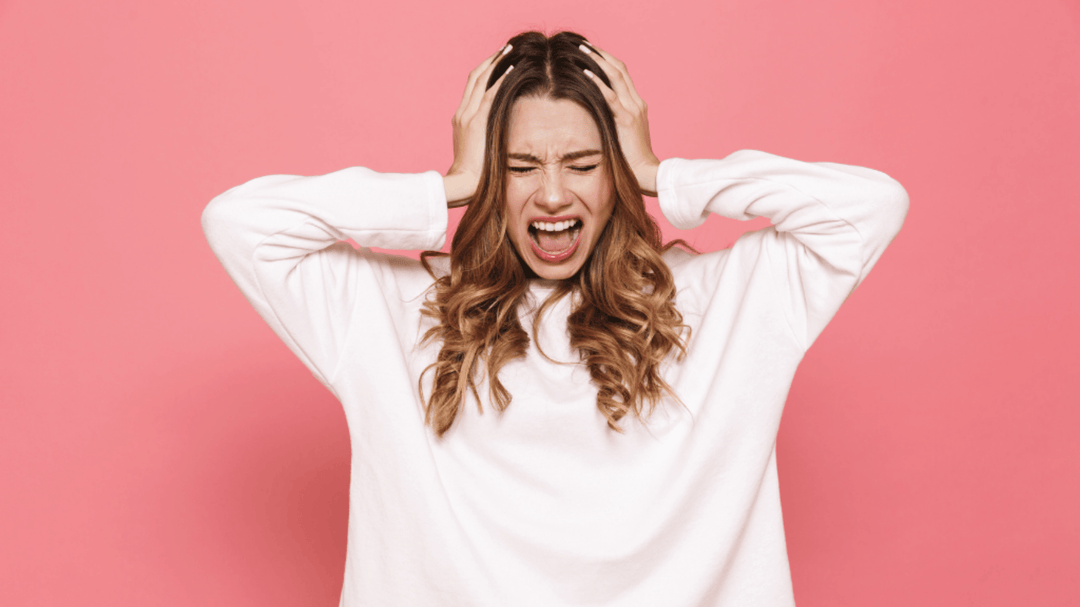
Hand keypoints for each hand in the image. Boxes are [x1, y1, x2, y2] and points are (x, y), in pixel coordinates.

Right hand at [443, 44, 513, 206]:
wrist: (462, 183)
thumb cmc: (474, 175)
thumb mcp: (478, 151)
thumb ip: (485, 139)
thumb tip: (500, 138)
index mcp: (461, 119)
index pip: (472, 88)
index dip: (484, 72)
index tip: (498, 62)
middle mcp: (462, 113)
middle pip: (474, 78)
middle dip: (490, 61)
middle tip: (504, 48)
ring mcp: (467, 116)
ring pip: (480, 80)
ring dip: (495, 63)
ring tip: (509, 50)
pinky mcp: (476, 121)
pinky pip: (490, 93)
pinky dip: (500, 78)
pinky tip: (511, 66)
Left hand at [580, 42, 659, 196]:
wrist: (646, 172)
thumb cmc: (631, 159)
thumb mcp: (623, 134)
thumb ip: (614, 122)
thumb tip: (595, 117)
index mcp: (637, 105)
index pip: (623, 76)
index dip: (609, 62)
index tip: (593, 53)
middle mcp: (637, 103)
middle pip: (620, 70)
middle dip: (602, 55)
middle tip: (585, 45)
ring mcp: (633, 110)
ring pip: (616, 76)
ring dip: (598, 61)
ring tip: (583, 50)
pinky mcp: (626, 120)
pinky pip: (610, 96)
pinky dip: (597, 82)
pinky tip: (585, 72)